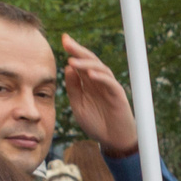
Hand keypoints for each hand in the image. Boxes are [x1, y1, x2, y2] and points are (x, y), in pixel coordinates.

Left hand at [59, 36, 139, 155]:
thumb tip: (68, 68)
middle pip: (90, 60)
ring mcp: (109, 87)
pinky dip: (101, 77)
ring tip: (72, 62)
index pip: (80, 63)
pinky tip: (90, 75)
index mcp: (88, 82)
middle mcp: (99, 81)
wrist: (113, 141)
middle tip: (66, 41)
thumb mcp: (78, 105)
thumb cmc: (96, 124)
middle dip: (78, 50)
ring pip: (100, 68)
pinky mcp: (118, 95)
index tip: (62, 39)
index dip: (72, 51)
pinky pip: (110, 83)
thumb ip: (73, 88)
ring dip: (86, 64)